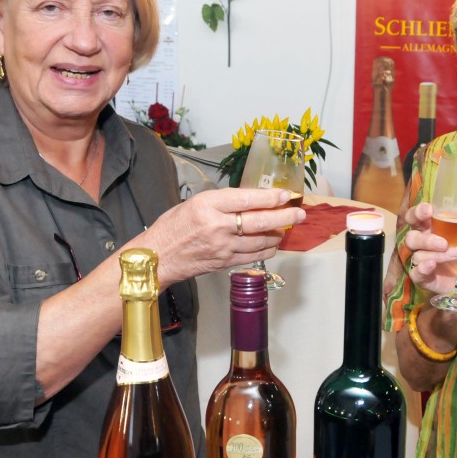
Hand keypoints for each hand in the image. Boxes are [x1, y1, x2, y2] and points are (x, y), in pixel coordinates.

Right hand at [128, 188, 304, 284]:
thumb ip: (222, 202)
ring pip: (261, 241)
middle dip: (284, 217)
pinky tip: (273, 244)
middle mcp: (218, 226)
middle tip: (299, 213)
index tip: (285, 195)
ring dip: (278, 234)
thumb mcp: (195, 203)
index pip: (247, 199)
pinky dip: (267, 249)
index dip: (271, 197)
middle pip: (260, 221)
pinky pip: (254, 256)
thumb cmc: (172, 227)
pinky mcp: (225, 262)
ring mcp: (223, 246)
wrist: (157, 256)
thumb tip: (251, 200)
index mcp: (208, 205)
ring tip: (287, 228)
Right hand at [402, 202, 456, 294]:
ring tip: (456, 254)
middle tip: (444, 243)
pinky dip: (422, 269)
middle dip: (426, 239)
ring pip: (418, 256)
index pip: (413, 218)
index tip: (429, 211)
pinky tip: (431, 265)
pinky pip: (415, 274)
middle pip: (411, 238)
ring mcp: (420, 262)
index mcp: (427, 230)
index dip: (417, 213)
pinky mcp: (422, 278)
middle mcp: (420, 245)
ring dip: (437, 255)